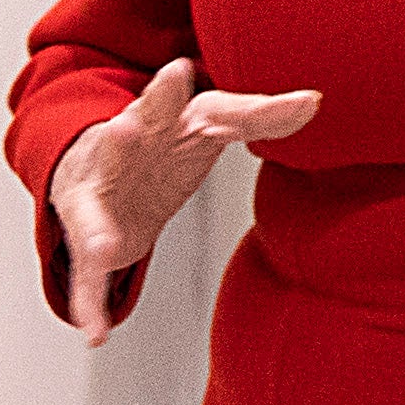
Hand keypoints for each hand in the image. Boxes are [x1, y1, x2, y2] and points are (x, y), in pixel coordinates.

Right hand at [50, 58, 320, 345]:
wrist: (94, 169)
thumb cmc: (166, 141)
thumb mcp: (212, 121)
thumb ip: (261, 115)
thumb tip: (317, 100)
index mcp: (154, 123)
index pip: (170, 102)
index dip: (171, 90)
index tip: (179, 71)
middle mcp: (119, 154)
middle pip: (121, 142)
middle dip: (123, 137)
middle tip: (126, 129)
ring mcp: (98, 198)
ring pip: (92, 214)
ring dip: (97, 230)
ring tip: (105, 249)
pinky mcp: (89, 242)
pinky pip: (88, 275)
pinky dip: (91, 304)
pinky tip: (96, 333)